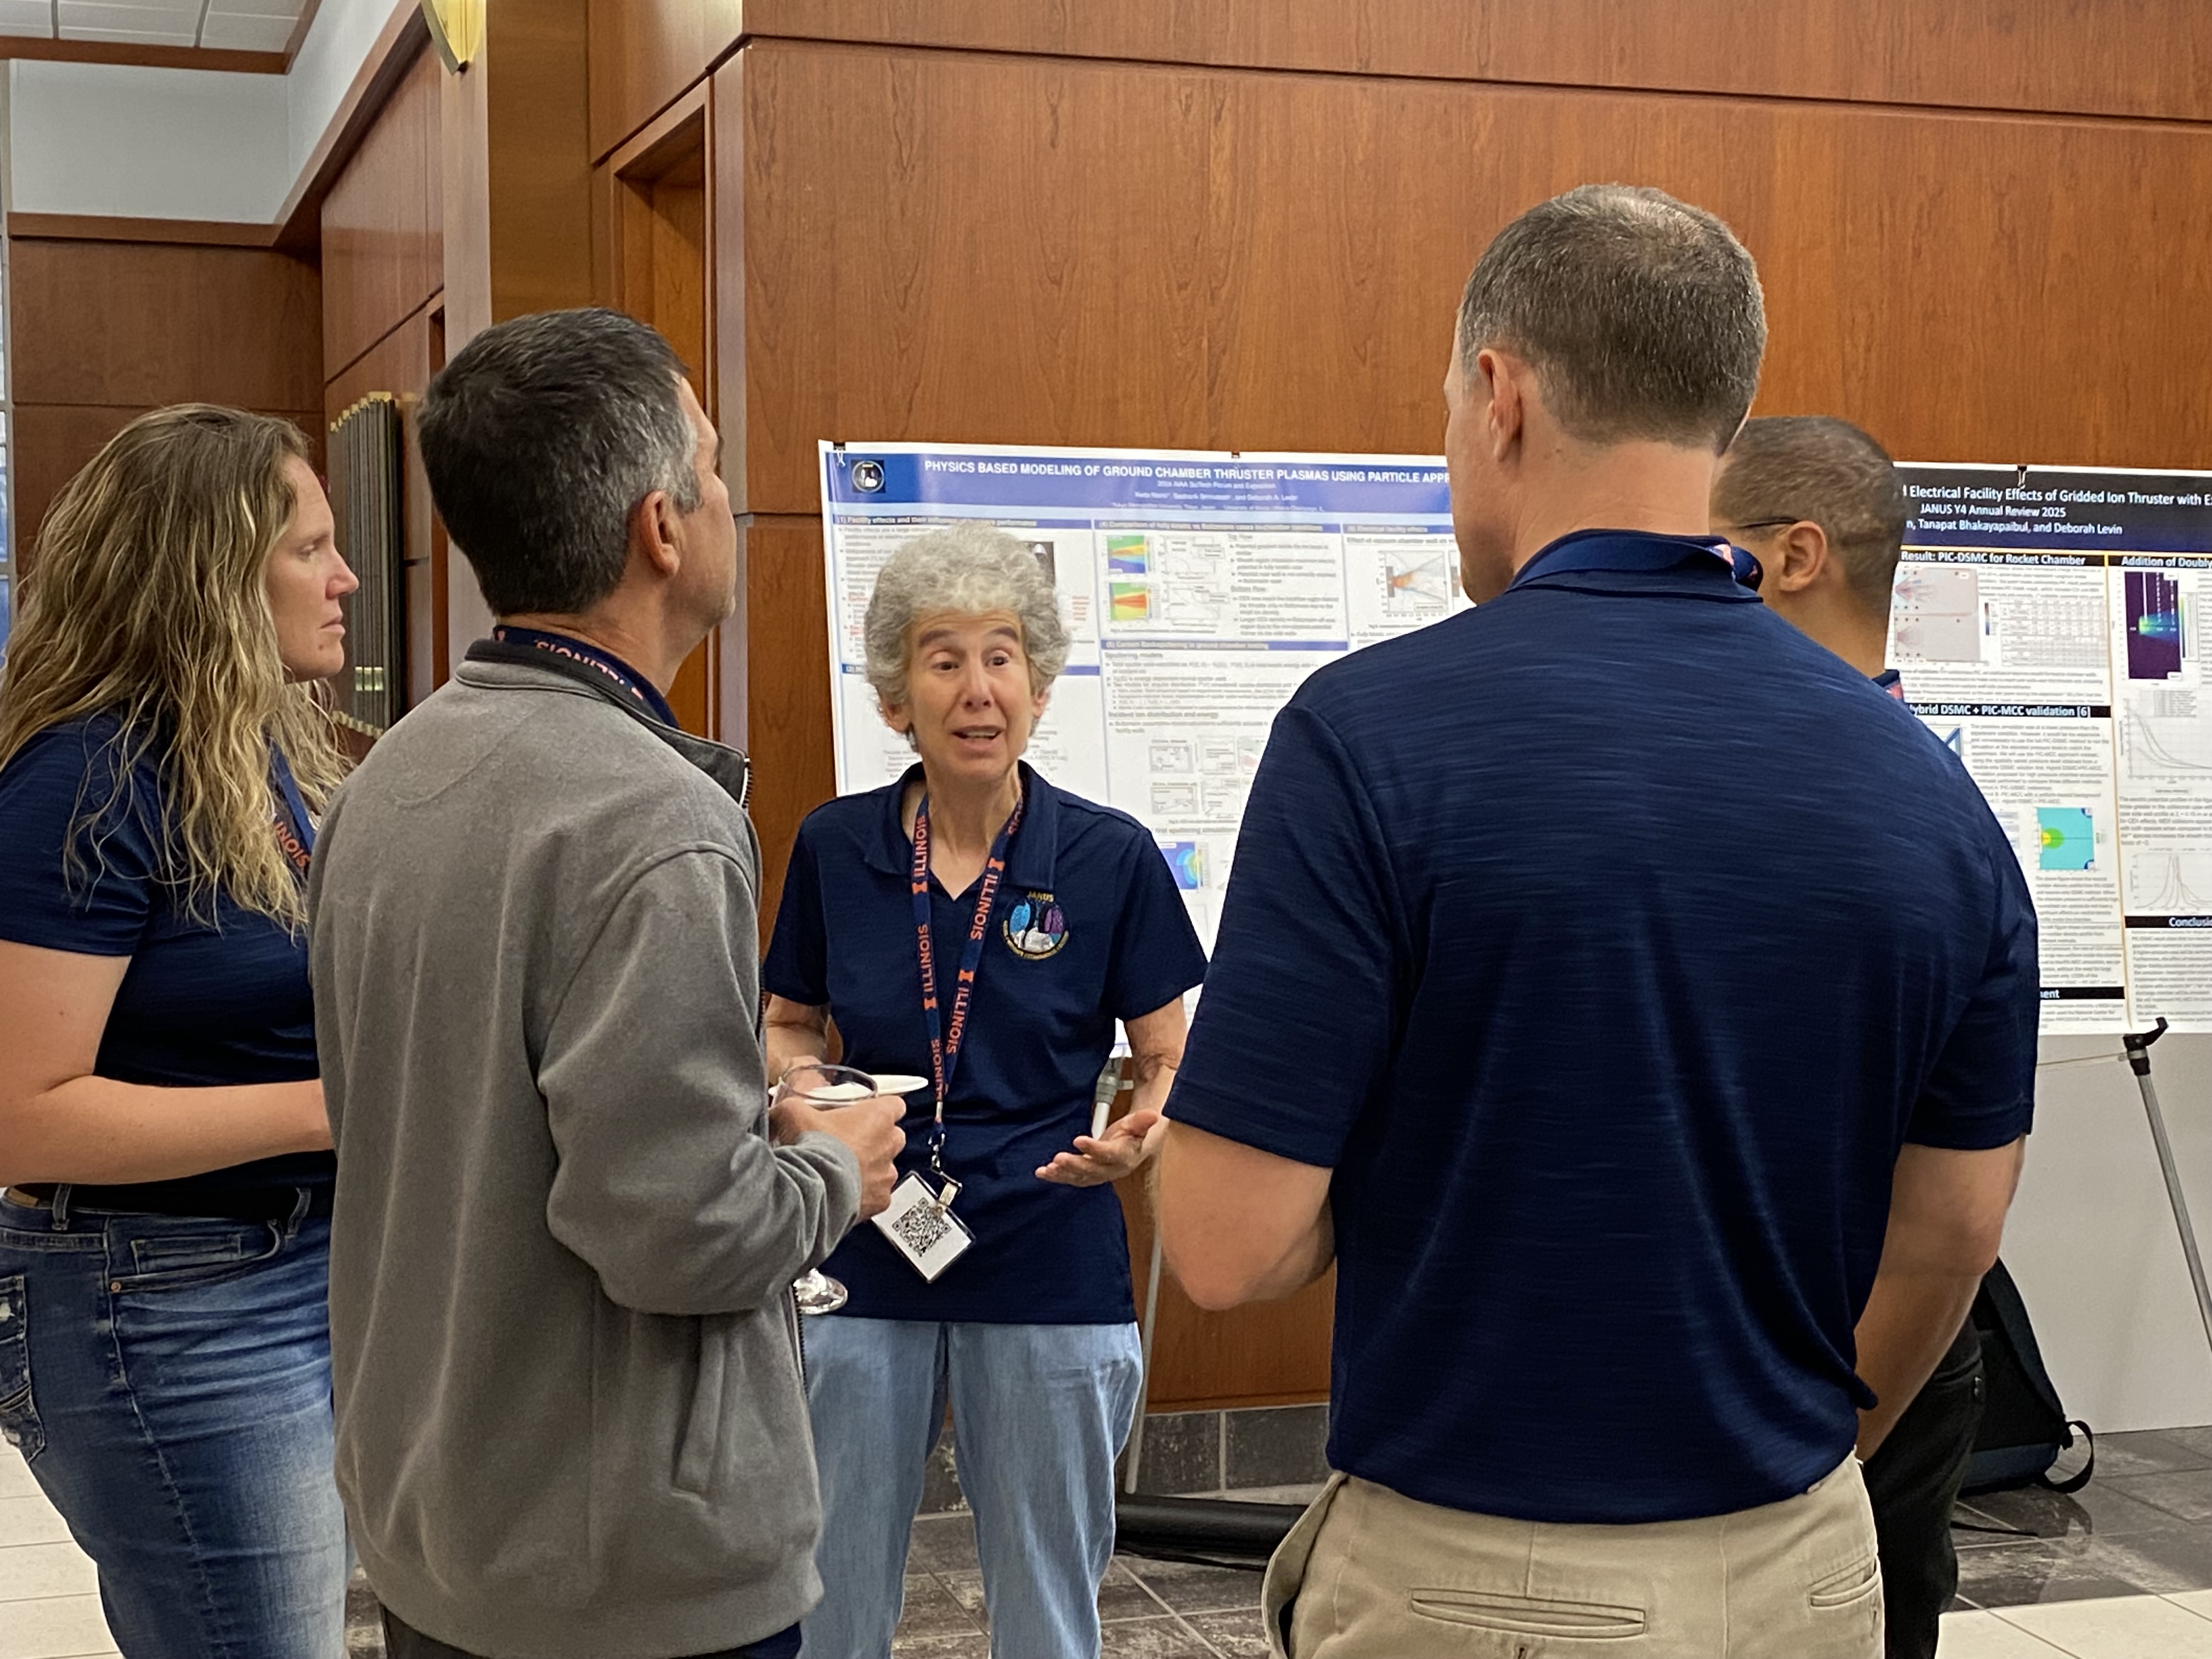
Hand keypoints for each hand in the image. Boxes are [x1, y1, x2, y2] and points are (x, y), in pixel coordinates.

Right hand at [773, 1095, 905, 1218]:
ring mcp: (887, 1174)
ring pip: (886, 1167)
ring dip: (870, 1168)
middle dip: (877, 1139)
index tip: (868, 1113)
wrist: (811, 1189)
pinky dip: (864, 1195)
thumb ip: (793, 1108)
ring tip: (844, 1171)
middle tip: (850, 1142)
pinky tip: (845, 1192)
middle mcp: (889, 1144)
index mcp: (878, 1116)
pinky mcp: (881, 1200)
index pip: (895, 1105)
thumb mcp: (793, 1114)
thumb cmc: (811, 1148)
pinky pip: (877, 1195)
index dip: (882, 1109)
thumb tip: (780, 1112)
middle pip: (894, 1136)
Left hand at [1037, 1107, 1165, 1186]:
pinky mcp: (1086, 1176)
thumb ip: (1143, 1121)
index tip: (1078, 1139)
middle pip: (1091, 1170)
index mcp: (1123, 1156)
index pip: (1108, 1154)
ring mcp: (1097, 1175)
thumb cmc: (1132, 1135)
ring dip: (1063, 1173)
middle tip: (1059, 1157)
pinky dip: (1056, 1177)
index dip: (1094, 1149)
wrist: (1131, 1150)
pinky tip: (1043, 1173)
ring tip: (1048, 1168)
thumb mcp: (1138, 1125)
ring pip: (1079, 1177)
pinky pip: (1071, 1179)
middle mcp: (1110, 1170)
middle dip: (1074, 1165)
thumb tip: (1153, 1115)